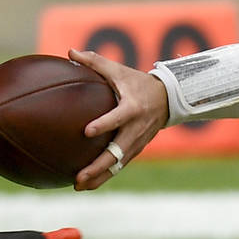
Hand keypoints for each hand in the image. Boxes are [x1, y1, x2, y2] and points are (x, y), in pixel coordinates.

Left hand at [69, 48, 170, 189]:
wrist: (168, 99)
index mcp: (132, 108)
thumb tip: (70, 52)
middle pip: (117, 152)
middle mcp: (136, 129)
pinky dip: (105, 176)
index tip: (86, 131)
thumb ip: (95, 61)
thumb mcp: (119, 70)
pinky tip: (87, 185)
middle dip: (98, 167)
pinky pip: (120, 166)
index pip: (117, 118)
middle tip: (78, 176)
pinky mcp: (136, 150)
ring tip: (78, 187)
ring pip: (118, 165)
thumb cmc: (137, 82)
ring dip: (99, 177)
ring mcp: (137, 142)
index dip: (104, 124)